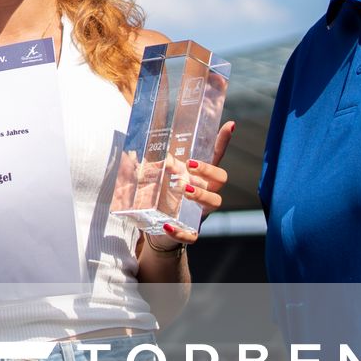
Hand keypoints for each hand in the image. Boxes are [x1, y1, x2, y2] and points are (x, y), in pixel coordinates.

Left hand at [148, 121, 236, 248]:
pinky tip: (168, 225)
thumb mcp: (157, 178)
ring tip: (183, 189)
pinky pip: (193, 235)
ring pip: (215, 202)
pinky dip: (181, 232)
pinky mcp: (190, 231)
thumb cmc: (163, 197)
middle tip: (190, 165)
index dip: (223, 141)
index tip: (230, 124)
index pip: (215, 156)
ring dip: (201, 194)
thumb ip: (148, 166)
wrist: (158, 228)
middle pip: (221, 178)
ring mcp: (200, 212)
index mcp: (198, 177)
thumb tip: (130, 153)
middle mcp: (205, 193)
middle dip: (209, 170)